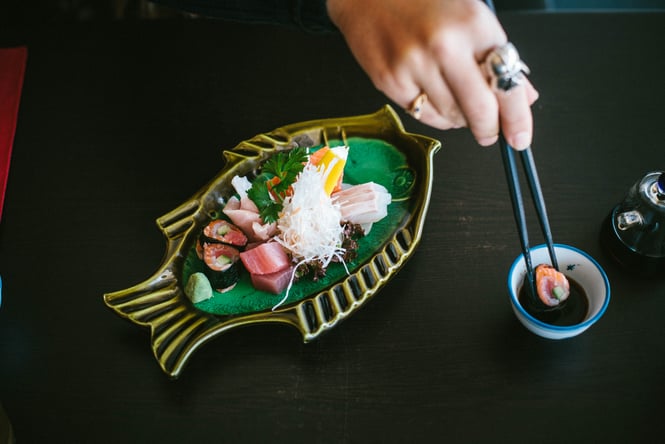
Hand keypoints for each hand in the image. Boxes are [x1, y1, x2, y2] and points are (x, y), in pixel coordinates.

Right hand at [326, 0, 538, 149]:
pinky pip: (424, 116)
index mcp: (472, 24)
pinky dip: (435, 115)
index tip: (520, 137)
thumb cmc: (422, 2)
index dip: (517, 118)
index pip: (506, 83)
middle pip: (480, 110)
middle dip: (489, 130)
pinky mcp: (390, 82)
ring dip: (460, 119)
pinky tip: (433, 95)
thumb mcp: (470, 17)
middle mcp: (444, 46)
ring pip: (452, 117)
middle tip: (490, 134)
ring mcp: (414, 66)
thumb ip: (497, 56)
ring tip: (455, 100)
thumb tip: (522, 96)